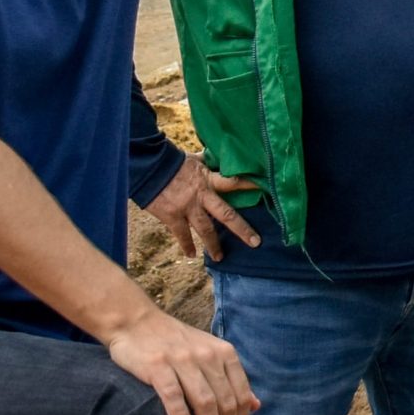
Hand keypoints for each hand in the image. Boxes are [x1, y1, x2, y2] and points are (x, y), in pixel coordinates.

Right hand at [106, 309, 257, 414]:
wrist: (135, 322)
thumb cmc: (174, 343)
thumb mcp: (210, 353)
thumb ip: (232, 378)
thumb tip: (256, 406)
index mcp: (223, 353)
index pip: (241, 394)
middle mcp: (207, 356)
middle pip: (226, 402)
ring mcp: (182, 360)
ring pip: (205, 402)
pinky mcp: (158, 366)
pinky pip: (174, 396)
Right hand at [141, 153, 260, 261]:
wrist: (148, 167)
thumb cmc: (171, 161)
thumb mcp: (194, 160)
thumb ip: (207, 163)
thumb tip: (218, 157)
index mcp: (208, 179)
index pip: (234, 182)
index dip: (249, 187)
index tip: (265, 193)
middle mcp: (202, 196)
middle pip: (226, 215)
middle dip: (242, 229)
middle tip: (255, 242)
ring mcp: (187, 208)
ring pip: (206, 230)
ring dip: (214, 245)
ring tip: (220, 258)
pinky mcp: (172, 216)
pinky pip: (182, 235)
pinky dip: (186, 245)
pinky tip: (190, 254)